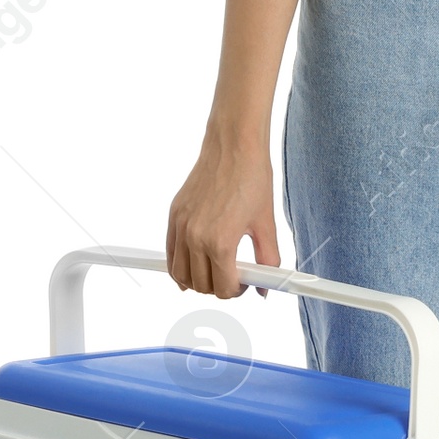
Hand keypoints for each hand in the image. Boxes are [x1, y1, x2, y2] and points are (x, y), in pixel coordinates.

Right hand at [165, 120, 278, 298]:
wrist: (234, 147)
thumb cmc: (251, 179)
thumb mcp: (266, 224)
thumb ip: (268, 260)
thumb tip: (266, 286)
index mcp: (220, 243)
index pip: (223, 289)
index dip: (237, 291)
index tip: (246, 282)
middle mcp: (195, 238)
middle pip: (201, 286)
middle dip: (219, 287)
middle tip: (234, 276)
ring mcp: (182, 227)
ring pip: (181, 275)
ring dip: (198, 280)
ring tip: (216, 270)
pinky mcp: (174, 216)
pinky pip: (170, 255)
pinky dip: (179, 266)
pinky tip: (193, 265)